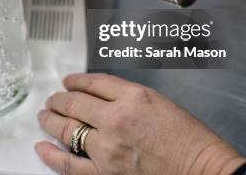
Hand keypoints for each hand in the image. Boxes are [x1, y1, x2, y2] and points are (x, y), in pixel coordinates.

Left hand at [35, 73, 244, 174]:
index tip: (69, 81)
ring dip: (51, 120)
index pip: (92, 82)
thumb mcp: (160, 103)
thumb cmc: (190, 140)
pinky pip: (68, 163)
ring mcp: (108, 148)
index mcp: (133, 96)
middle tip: (53, 100)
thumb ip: (127, 96)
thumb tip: (99, 96)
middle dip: (59, 99)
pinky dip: (51, 155)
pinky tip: (41, 147)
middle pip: (75, 103)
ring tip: (44, 117)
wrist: (204, 171)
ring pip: (67, 129)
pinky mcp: (105, 173)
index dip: (75, 80)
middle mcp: (117, 119)